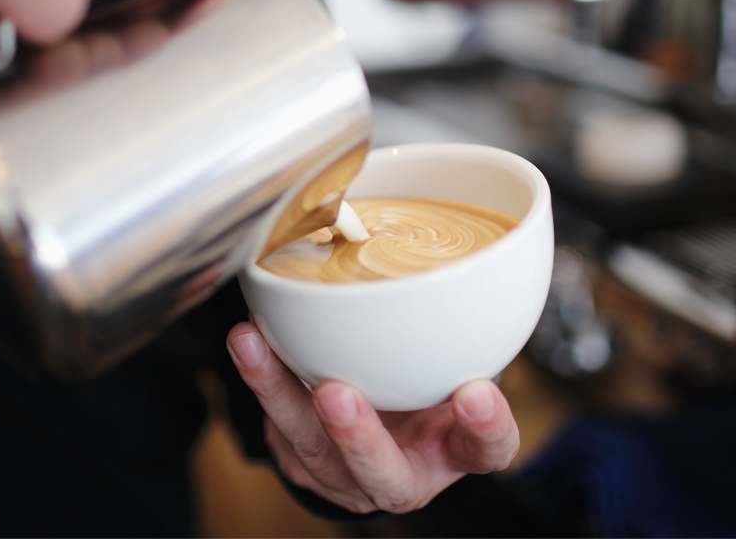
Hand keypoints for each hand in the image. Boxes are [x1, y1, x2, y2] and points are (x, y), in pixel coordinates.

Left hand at [227, 322, 519, 514]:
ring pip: (311, 447)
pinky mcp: (302, 461)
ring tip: (252, 344)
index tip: (475, 392)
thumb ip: (463, 332)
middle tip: (336, 394)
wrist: (381, 425)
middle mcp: (402, 473)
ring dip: (278, 394)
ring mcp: (346, 476)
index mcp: (455, 451)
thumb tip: (467, 259)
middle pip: (383, 474)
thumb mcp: (457, 364)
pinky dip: (261, 378)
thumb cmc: (427, 386)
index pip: (487, 450)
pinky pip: (277, 426)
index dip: (485, 427)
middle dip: (357, 437)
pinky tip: (248, 338)